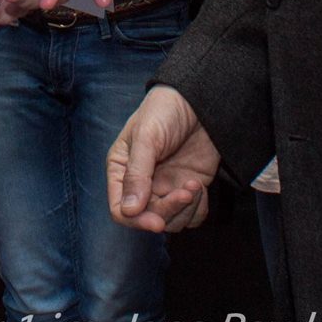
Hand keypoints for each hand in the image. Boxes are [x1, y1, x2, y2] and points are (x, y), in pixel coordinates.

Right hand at [109, 85, 219, 232]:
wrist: (199, 99)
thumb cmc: (165, 110)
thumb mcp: (146, 136)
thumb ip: (137, 173)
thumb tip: (129, 210)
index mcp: (122, 171)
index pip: (121, 209)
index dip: (136, 221)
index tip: (157, 222)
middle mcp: (142, 184)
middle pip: (148, 218)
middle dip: (168, 211)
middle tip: (185, 191)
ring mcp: (167, 187)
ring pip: (172, 221)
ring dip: (186, 209)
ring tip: (194, 183)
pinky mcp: (189, 188)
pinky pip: (192, 216)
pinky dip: (198, 209)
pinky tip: (200, 186)